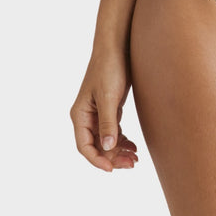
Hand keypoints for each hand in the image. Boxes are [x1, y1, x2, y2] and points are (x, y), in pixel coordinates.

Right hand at [70, 48, 138, 171]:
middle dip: (113, 157)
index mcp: (80, 114)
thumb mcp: (109, 96)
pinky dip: (122, 140)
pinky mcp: (110, 107)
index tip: (113, 169)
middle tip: (132, 164)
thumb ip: (108, 122)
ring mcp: (98, 112)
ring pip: (106, 140)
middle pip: (97, 146)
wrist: (117, 46)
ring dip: (119, 151)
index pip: (84, 146)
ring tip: (135, 158)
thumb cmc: (109, 68)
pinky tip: (133, 146)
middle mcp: (86, 116)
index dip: (97, 160)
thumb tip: (108, 147)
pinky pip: (114, 130)